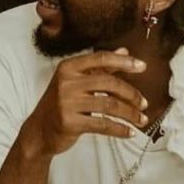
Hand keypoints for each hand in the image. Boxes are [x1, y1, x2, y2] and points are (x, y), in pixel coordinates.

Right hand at [18, 48, 147, 158]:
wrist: (39, 130)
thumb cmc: (60, 103)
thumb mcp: (76, 81)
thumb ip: (100, 67)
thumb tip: (125, 52)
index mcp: (68, 68)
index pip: (100, 58)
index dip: (124, 62)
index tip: (142, 66)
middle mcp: (66, 82)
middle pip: (108, 82)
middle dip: (131, 94)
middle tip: (143, 103)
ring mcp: (66, 102)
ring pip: (109, 105)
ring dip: (130, 114)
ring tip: (141, 119)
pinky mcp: (70, 122)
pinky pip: (103, 124)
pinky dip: (120, 129)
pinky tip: (129, 131)